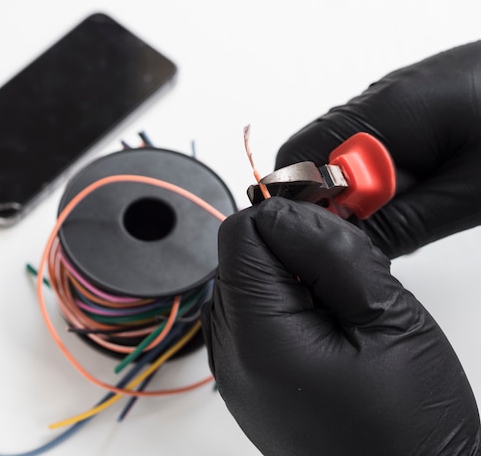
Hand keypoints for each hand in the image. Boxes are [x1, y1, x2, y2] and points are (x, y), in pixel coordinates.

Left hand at [201, 197, 479, 455]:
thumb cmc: (407, 428)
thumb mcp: (385, 320)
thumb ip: (332, 252)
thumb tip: (287, 209)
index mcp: (254, 335)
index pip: (240, 233)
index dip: (287, 218)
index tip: (330, 227)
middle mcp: (228, 352)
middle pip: (241, 256)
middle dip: (292, 249)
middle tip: (349, 275)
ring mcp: (232, 368)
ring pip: (249, 281)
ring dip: (293, 278)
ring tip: (343, 311)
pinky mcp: (245, 377)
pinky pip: (254, 315)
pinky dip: (288, 305)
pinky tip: (328, 329)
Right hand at [275, 41, 480, 257]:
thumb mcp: (472, 192)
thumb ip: (402, 221)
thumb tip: (347, 246)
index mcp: (384, 115)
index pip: (299, 160)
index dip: (304, 206)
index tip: (331, 240)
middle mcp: (376, 102)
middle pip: (311, 157)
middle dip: (331, 201)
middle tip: (373, 231)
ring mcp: (390, 102)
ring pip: (339, 155)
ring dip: (360, 191)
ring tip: (409, 211)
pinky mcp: (407, 109)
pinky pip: (371, 148)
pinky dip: (383, 178)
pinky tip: (421, 190)